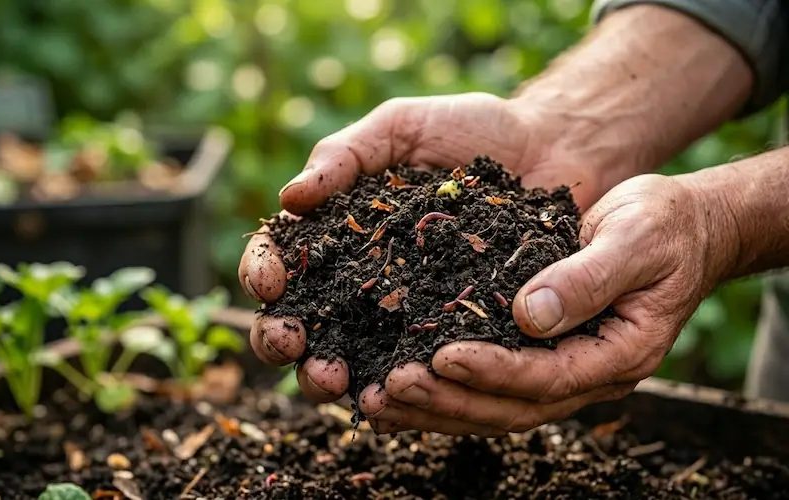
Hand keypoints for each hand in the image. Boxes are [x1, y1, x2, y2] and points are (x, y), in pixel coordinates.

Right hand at [239, 92, 620, 405]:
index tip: (270, 283)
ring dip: (322, 374)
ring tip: (330, 378)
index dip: (263, 271)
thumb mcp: (401, 127)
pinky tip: (382, 399)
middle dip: (281, 336)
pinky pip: (411, 366)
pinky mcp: (446, 332)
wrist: (549, 150)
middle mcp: (362, 276)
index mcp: (339, 228)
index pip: (282, 256)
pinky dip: (387, 387)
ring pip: (345, 355)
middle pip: (302, 317)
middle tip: (292, 343)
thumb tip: (288, 199)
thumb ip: (345, 155)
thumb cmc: (470, 130)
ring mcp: (403, 310)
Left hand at [371, 173, 725, 434]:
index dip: (492, 371)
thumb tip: (532, 315)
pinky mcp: (539, 352)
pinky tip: (397, 381)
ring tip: (377, 399)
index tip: (439, 357)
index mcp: (618, 352)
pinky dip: (444, 388)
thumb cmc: (665, 227)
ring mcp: (563, 367)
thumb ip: (589, 277)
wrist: (682, 228)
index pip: (547, 377)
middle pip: (511, 407)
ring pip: (493, 406)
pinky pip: (488, 382)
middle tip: (388, 388)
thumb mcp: (636, 239)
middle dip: (448, 401)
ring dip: (435, 406)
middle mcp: (587, 372)